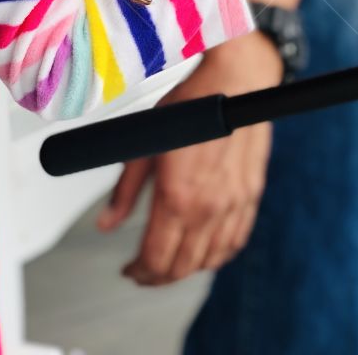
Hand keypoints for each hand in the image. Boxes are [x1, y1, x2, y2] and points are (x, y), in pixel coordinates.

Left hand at [97, 31, 280, 284]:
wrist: (236, 80)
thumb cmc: (192, 102)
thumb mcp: (145, 142)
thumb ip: (125, 190)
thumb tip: (106, 223)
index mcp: (177, 196)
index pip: (155, 258)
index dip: (139, 273)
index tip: (130, 270)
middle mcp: (208, 206)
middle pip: (181, 267)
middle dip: (159, 276)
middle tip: (146, 271)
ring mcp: (233, 204)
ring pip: (209, 261)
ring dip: (188, 269)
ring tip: (172, 263)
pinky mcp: (251, 195)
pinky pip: (235, 242)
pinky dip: (218, 255)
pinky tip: (206, 250)